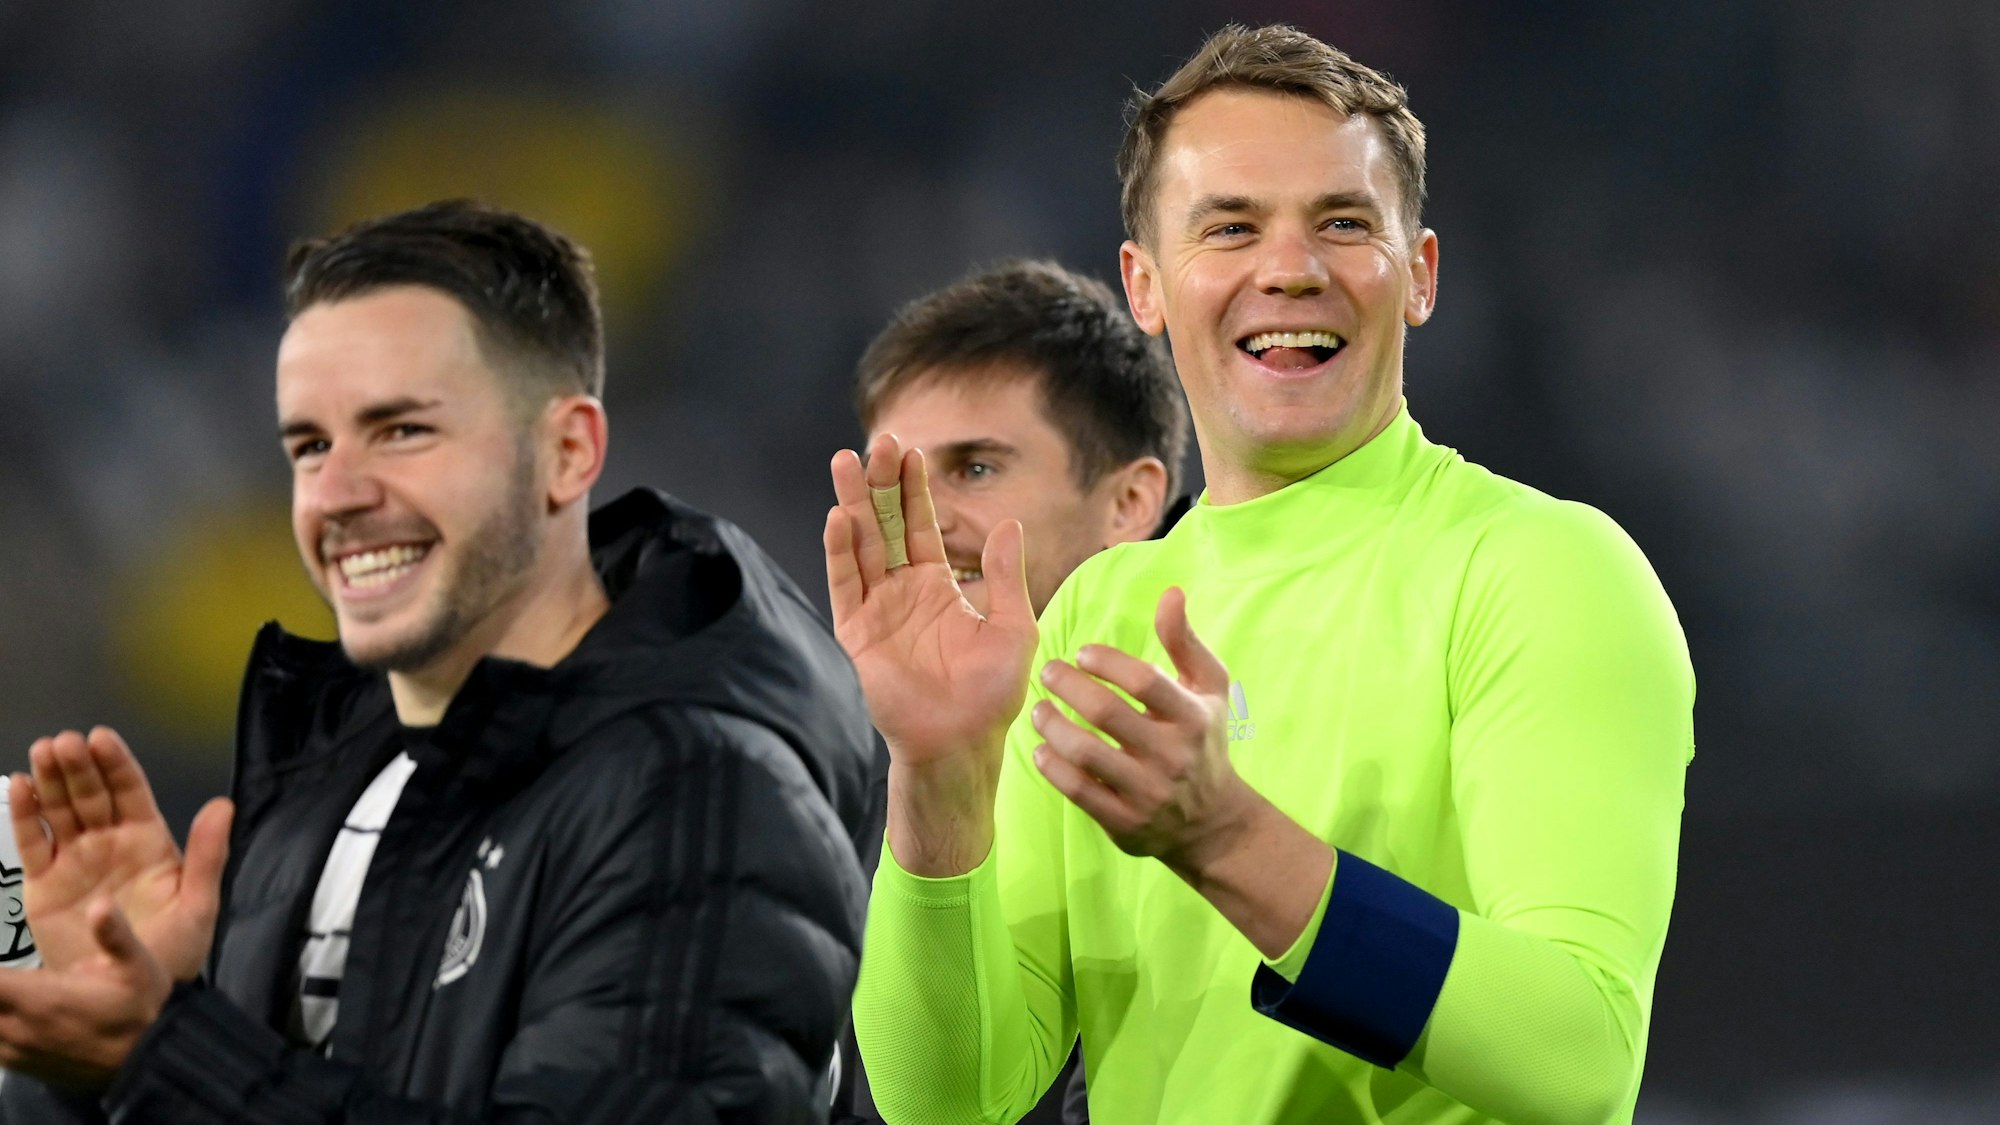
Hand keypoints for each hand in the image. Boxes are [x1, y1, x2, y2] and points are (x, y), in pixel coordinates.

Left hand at [0, 895, 169, 1089]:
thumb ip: (114, 935)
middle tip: (5, 976)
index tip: (2, 960)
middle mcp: (20, 1026)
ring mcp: (18, 1050)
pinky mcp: (23, 1065)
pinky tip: (6, 1016)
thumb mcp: (138, 964)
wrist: (149, 1062)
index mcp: (41, 998)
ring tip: (5, 990)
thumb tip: (101, 903)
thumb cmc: (142, 1007)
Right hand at [12, 727, 232, 979]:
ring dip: (50, 780)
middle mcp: (110, 842)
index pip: (131, 792)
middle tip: (63, 743)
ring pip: (60, 810)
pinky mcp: (45, 883)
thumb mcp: (198, 905)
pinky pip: (33, 842)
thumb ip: (209, 854)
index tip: (100, 738)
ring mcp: (76, 860)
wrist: (131, 999)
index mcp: (149, 841)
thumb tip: (223, 804)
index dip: (116, 764)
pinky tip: (19, 786)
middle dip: (78, 767)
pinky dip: (24, 815)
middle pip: (91, 794)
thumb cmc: (172, 952)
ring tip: (41, 752)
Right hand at [825, 433, 1037, 765]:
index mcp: (937, 585)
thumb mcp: (1012, 627)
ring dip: (853, 504)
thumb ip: (1004, 576)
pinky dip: (840, 552)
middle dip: (880, 484)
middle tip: (877, 443)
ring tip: (847, 463)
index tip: (911, 451)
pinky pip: (846, 586)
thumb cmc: (991, 694)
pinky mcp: (858, 634)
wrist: (961, 742)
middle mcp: (902, 590)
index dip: (914, 489)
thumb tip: (1008, 523)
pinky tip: (839, 519)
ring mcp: (877, 609)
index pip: (921, 525)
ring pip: (861, 546)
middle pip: (885, 525)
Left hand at [1028, 587, 1254, 868]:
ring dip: (1052, 725)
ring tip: (1038, 709)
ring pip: (1085, 753)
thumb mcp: (1208, 690)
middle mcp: (1172, 755)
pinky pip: (1078, 791)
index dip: (1107, 661)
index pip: (1144, 681)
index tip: (1082, 653)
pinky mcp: (1125, 822)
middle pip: (1107, 713)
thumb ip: (1184, 641)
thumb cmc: (1203, 741)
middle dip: (1067, 686)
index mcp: (1192, 717)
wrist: (1212, 823)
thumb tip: (1171, 592)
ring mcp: (1148, 792)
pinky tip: (1042, 749)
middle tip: (1047, 672)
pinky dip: (1053, 767)